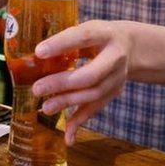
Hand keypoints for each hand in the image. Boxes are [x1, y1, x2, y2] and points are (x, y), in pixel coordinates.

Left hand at [31, 20, 133, 144]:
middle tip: (37, 88)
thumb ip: (67, 39)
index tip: (38, 52)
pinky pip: (96, 109)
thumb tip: (33, 55)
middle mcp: (114, 57)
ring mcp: (117, 77)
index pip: (83, 37)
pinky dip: (80, 123)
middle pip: (90, 75)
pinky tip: (68, 137)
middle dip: (62, 83)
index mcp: (104, 34)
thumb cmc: (98, 36)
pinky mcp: (114, 93)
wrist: (131, 47)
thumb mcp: (87, 28)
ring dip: (68, 103)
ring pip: (93, 94)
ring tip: (45, 107)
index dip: (61, 44)